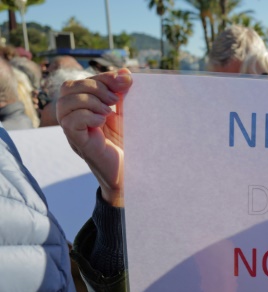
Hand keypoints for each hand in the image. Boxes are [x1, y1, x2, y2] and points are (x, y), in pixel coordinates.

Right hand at [57, 69, 132, 206]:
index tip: (125, 81)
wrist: (134, 173)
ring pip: (64, 103)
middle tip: (115, 100)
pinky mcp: (79, 144)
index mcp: (86, 108)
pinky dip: (87, 116)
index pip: (82, 82)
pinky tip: (102, 122)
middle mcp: (75, 118)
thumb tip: (125, 73)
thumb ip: (124, 93)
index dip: (102, 77)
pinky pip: (70, 122)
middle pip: (67, 88)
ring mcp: (75, 131)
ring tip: (109, 112)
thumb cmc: (130, 145)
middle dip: (94, 87)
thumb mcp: (128, 113)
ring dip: (90, 101)